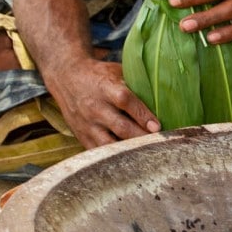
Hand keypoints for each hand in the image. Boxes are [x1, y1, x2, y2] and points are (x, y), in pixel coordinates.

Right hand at [45, 57, 159, 148]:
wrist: (66, 77)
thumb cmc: (100, 75)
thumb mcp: (116, 72)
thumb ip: (136, 85)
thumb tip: (165, 97)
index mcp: (105, 87)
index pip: (125, 101)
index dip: (142, 115)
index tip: (158, 126)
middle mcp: (95, 107)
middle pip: (120, 126)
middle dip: (141, 137)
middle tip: (159, 144)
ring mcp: (87, 124)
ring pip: (109, 143)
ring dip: (129, 150)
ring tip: (147, 154)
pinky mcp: (82, 136)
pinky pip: (99, 151)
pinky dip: (115, 157)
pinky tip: (130, 160)